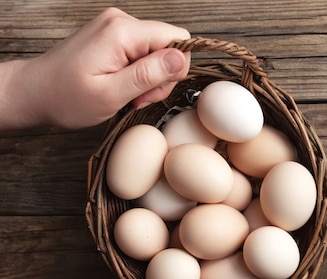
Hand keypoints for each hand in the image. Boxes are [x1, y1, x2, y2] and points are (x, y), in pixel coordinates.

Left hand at [0, 7, 190, 128]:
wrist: (35, 92)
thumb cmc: (65, 97)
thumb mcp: (110, 94)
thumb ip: (148, 75)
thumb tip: (180, 59)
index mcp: (122, 32)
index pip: (177, 39)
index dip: (174, 69)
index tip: (151, 89)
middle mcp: (121, 21)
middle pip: (170, 46)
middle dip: (161, 77)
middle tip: (138, 97)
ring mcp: (117, 27)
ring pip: (159, 52)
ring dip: (150, 79)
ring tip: (128, 94)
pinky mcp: (114, 36)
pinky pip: (144, 52)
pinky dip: (139, 74)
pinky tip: (123, 86)